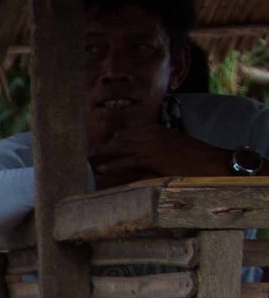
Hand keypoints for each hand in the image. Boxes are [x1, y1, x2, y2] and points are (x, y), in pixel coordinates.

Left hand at [88, 118, 235, 187]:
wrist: (210, 161)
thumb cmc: (193, 157)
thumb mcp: (172, 147)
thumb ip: (155, 148)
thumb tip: (142, 156)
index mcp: (156, 128)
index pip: (128, 132)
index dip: (114, 140)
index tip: (102, 146)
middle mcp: (151, 133)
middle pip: (120, 138)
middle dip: (104, 147)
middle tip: (88, 153)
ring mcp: (149, 144)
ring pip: (119, 148)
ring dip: (102, 155)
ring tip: (88, 161)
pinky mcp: (150, 157)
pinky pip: (125, 161)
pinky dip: (111, 165)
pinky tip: (100, 169)